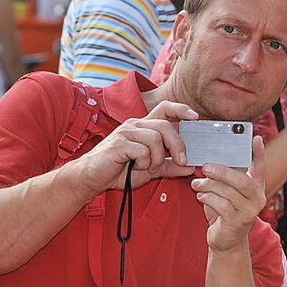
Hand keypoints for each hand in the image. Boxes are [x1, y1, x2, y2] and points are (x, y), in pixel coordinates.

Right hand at [73, 100, 196, 196]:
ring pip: (155, 139)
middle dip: (177, 144)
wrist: (92, 178)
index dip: (181, 109)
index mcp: (143, 127)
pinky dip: (143, 163)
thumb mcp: (150, 170)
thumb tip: (190, 167)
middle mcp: (135, 124)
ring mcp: (126, 132)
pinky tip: (133, 167)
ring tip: (146, 167)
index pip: (164, 108)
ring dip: (156, 158)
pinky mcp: (118, 143)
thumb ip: (169, 166)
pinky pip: (142, 150)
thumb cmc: (119, 171)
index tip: (194, 117)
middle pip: (165, 125)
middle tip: (181, 161)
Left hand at [193, 136, 267, 254]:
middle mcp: (257, 198)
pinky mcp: (237, 223)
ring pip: (228, 193)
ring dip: (208, 186)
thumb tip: (210, 160)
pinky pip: (221, 205)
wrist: (226, 241)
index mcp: (256, 186)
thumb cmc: (225, 211)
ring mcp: (249, 212)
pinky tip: (200, 196)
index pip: (261, 167)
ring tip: (196, 184)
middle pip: (242, 180)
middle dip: (222, 172)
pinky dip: (208, 198)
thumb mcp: (228, 192)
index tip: (257, 138)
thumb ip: (225, 178)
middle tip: (205, 167)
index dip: (259, 153)